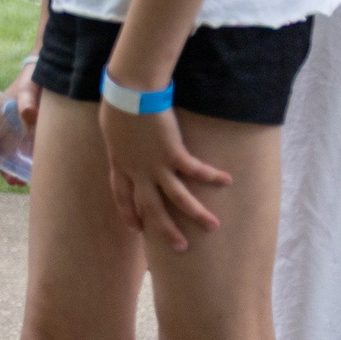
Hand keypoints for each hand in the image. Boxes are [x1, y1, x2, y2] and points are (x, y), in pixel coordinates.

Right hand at [0, 62, 41, 187]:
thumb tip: (28, 116)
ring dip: (15, 168)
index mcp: (0, 113)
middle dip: (3, 167)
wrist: (54, 72)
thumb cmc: (35, 78)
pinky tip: (37, 172)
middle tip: (13, 180)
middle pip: (0, 150)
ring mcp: (22, 131)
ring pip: (14, 154)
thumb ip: (27, 100)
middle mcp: (8, 125)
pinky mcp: (36, 135)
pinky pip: (28, 152)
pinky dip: (29, 164)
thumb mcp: (29, 87)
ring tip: (23, 182)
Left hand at [100, 103, 230, 250]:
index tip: (136, 229)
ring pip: (177, 198)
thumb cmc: (118, 103)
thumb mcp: (113, 128)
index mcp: (120, 163)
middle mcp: (138, 170)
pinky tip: (228, 180)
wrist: (129, 92)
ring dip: (196, 213)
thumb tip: (125, 142)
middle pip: (151, 207)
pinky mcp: (173, 153)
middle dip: (166, 229)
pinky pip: (196, 170)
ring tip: (213, 226)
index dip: (129, 212)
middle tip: (180, 247)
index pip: (122, 195)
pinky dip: (212, 176)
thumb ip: (121, 142)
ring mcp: (156, 164)